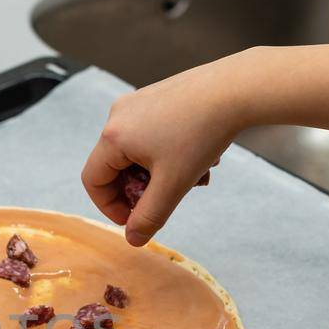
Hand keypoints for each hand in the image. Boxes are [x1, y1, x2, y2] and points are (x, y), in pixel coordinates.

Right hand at [81, 51, 254, 245]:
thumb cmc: (201, 134)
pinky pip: (150, 133)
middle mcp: (119, 115)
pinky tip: (195, 154)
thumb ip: (149, 216)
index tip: (134, 219)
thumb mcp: (173, 184)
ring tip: (190, 175)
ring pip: (135, 151)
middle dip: (138, 189)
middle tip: (165, 200)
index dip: (109, 207)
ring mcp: (137, 102)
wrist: (235, 89)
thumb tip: (133, 239)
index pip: (92, 180)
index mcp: (113, 136)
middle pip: (114, 165)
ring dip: (156, 172)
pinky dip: (166, 152)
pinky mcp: (156, 96)